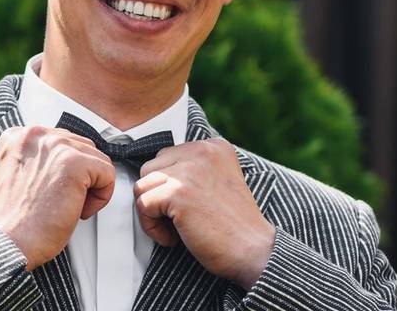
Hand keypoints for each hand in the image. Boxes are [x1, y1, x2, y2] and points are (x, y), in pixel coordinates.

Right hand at [0, 126, 115, 270]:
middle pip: (81, 148)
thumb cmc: (14, 219)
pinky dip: (101, 197)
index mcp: (18, 134)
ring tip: (68, 206)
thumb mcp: (17, 174)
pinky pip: (108, 173)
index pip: (62, 142)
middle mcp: (35, 134)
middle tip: (61, 202)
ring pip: (97, 159)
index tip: (51, 191)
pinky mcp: (74, 162)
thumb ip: (36, 158)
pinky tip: (79, 211)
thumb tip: (65, 160)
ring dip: (90, 187)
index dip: (63, 171)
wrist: (8, 242)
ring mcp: (55, 146)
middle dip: (79, 177)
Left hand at [134, 138, 275, 289]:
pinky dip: (151, 227)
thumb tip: (156, 175)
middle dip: (157, 196)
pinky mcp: (177, 192)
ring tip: (174, 228)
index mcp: (213, 146)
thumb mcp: (219, 181)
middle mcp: (201, 151)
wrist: (254, 250)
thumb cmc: (235, 225)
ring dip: (152, 212)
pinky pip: (142, 204)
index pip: (167, 156)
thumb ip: (193, 169)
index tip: (185, 206)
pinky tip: (172, 238)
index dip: (169, 186)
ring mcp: (188, 170)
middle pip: (151, 168)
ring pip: (142, 185)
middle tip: (177, 219)